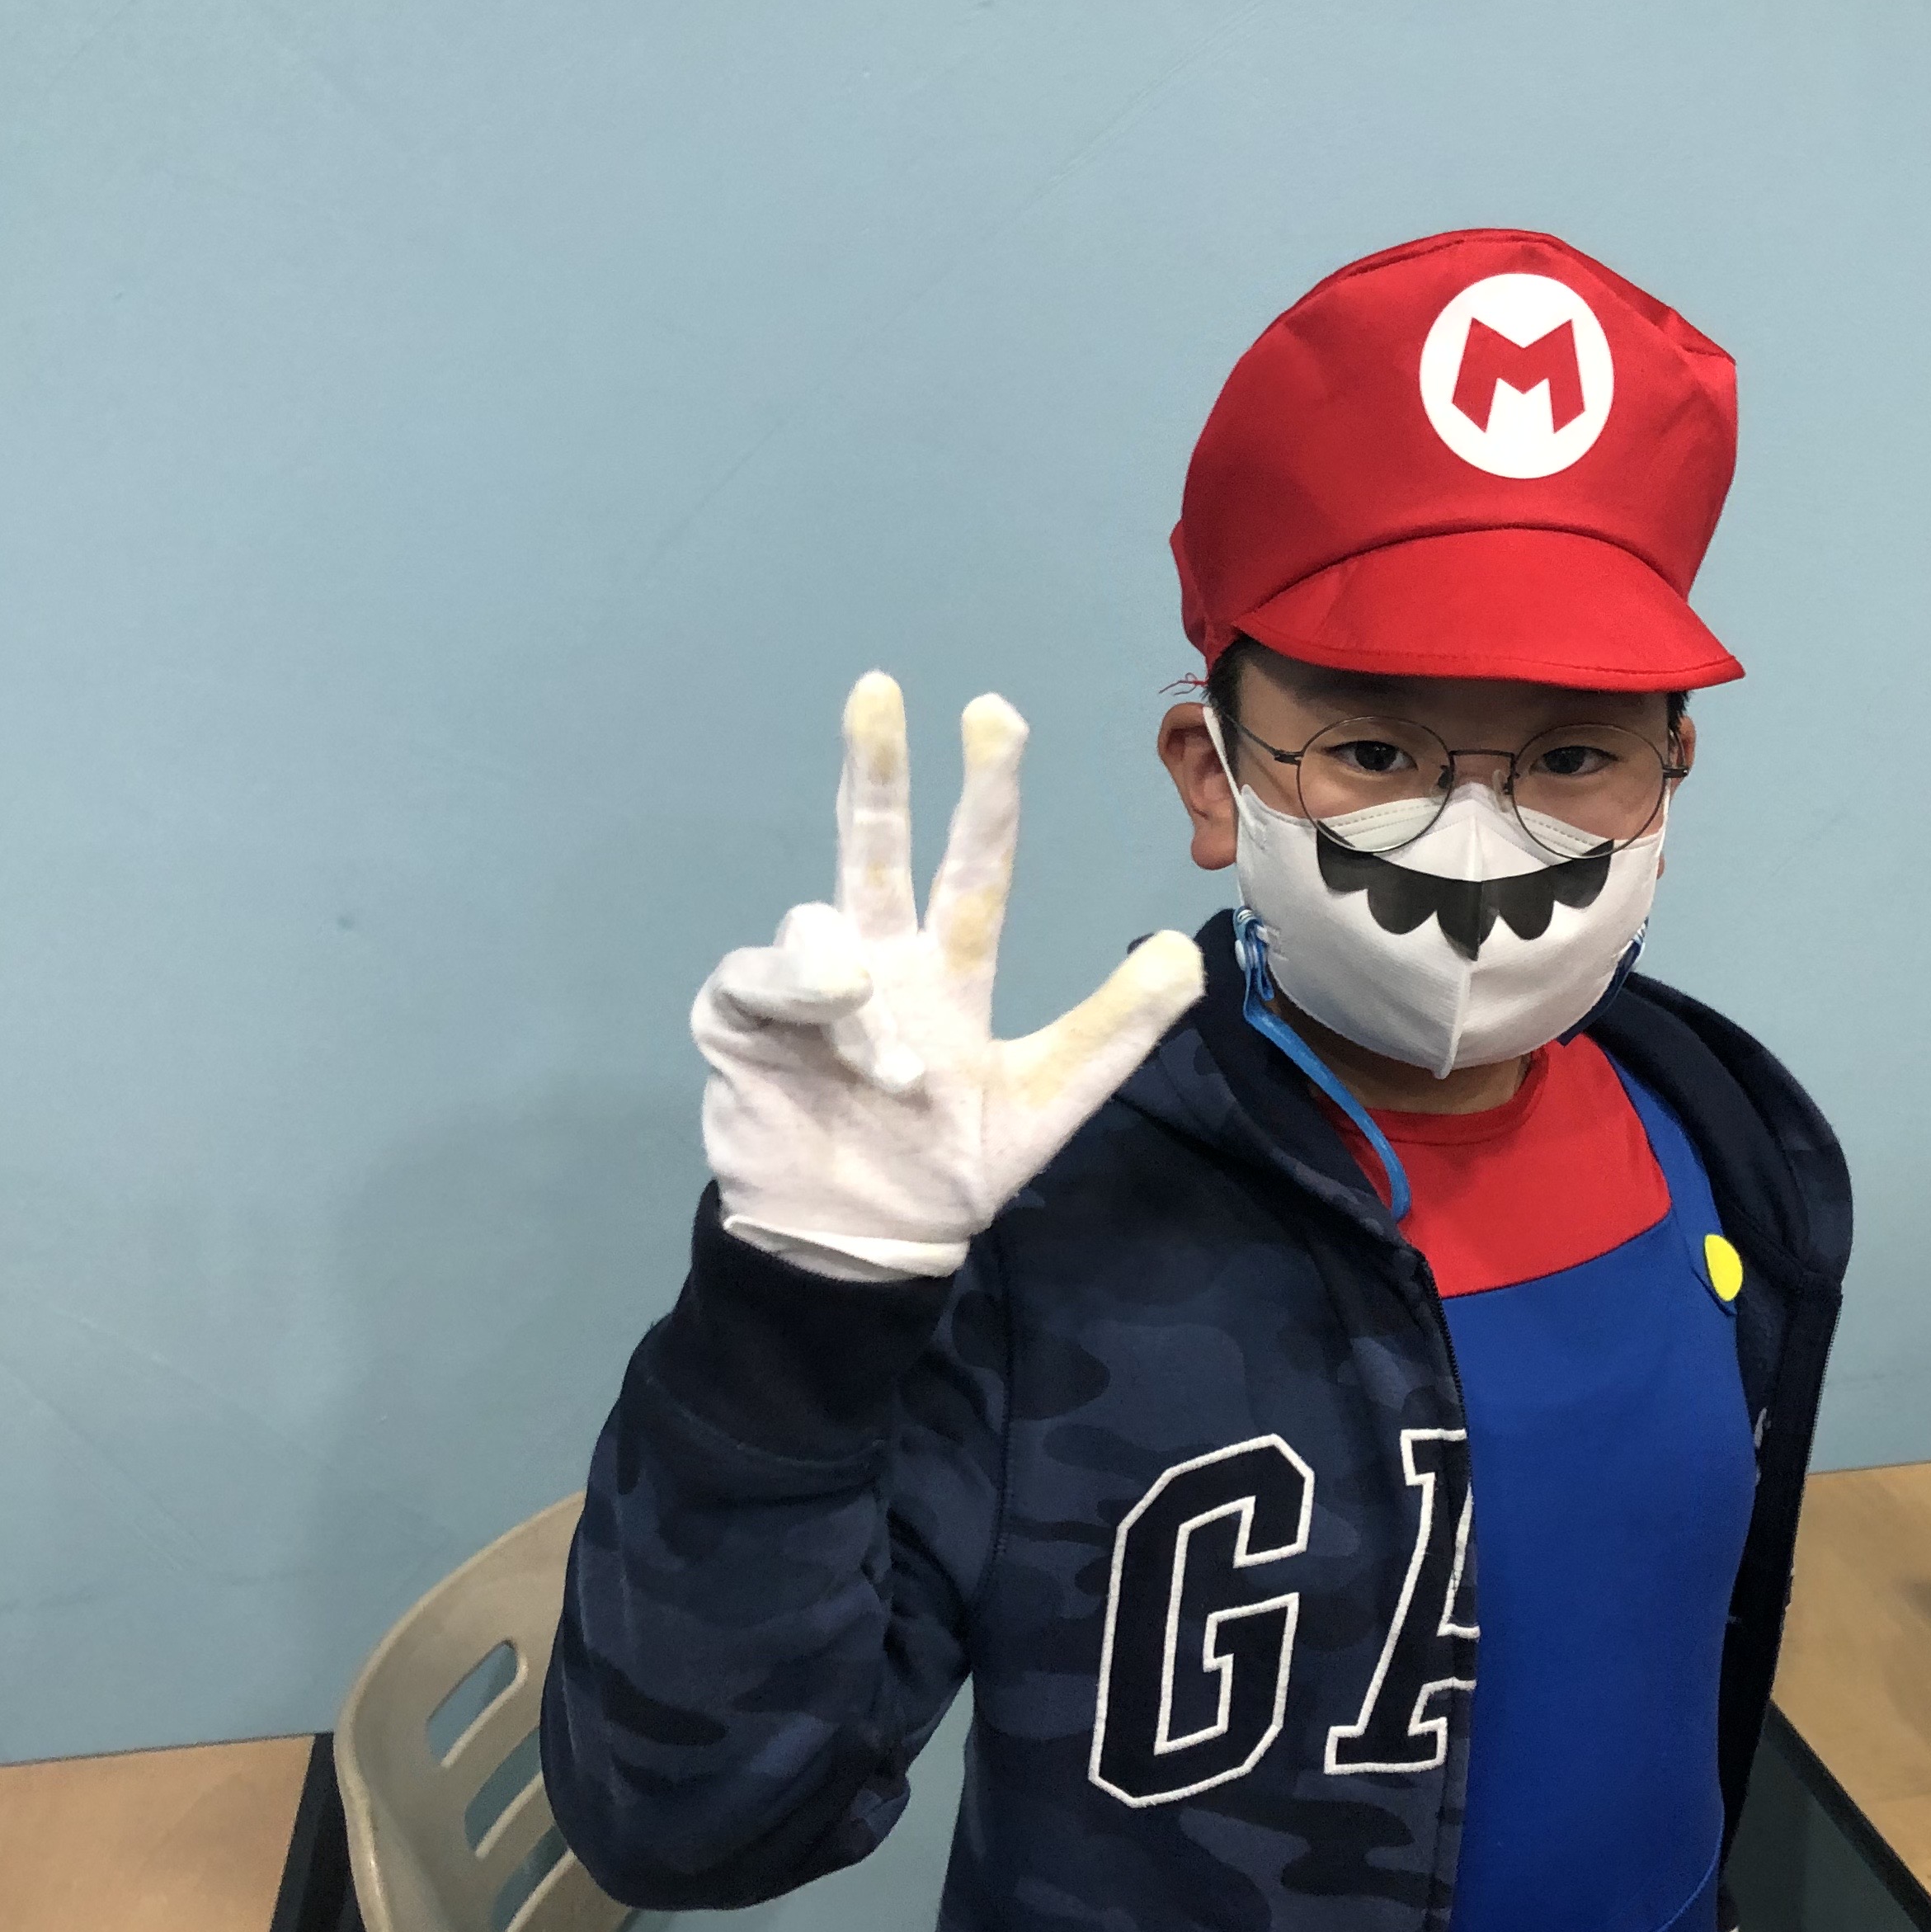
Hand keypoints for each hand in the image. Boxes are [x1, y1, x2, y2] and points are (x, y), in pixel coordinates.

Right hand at [693, 672, 1204, 1281]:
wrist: (857, 1244)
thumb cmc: (949, 1167)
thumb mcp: (1047, 1101)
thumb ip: (1114, 1031)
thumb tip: (1188, 955)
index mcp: (947, 971)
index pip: (971, 866)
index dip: (983, 791)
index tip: (991, 709)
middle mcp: (877, 960)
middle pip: (873, 844)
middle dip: (874, 767)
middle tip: (878, 687)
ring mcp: (806, 987)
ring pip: (823, 920)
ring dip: (850, 982)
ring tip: (886, 1071)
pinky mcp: (742, 1019)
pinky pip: (760, 975)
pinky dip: (795, 990)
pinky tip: (820, 1033)